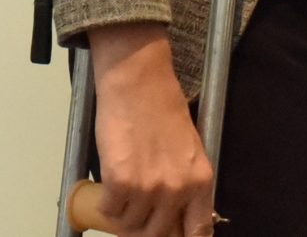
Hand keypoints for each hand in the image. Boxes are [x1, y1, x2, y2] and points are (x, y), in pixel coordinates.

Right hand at [87, 22, 215, 236]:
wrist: (139, 84)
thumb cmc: (163, 111)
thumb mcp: (189, 151)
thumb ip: (186, 184)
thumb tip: (175, 216)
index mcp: (201, 181)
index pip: (197, 231)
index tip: (169, 235)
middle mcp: (178, 189)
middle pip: (158, 235)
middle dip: (144, 230)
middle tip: (135, 216)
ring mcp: (149, 187)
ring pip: (129, 226)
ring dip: (122, 217)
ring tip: (122, 196)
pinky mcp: (120, 181)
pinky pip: (108, 211)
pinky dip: (105, 205)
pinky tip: (110, 188)